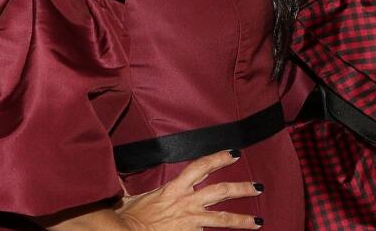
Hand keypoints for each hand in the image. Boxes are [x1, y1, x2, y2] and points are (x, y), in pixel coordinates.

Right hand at [117, 150, 263, 229]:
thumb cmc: (126, 218)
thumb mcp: (128, 198)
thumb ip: (130, 189)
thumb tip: (117, 177)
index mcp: (173, 189)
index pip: (201, 167)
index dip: (218, 158)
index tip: (235, 154)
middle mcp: (186, 203)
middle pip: (220, 191)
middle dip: (241, 189)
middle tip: (258, 187)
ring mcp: (189, 222)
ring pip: (221, 219)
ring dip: (241, 220)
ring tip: (258, 221)